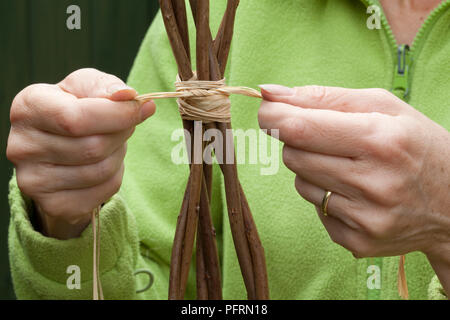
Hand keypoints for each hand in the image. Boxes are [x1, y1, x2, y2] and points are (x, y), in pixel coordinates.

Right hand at [7, 68, 155, 238]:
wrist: (58, 149)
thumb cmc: (75, 108)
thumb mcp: (85, 87)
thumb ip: (106, 85)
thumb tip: (129, 95)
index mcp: (28, 108)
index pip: (76, 118)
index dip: (117, 115)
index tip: (143, 108)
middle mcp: (22, 146)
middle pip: (94, 146)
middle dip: (121, 134)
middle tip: (126, 125)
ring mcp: (34, 180)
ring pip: (101, 170)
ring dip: (119, 154)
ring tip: (111, 143)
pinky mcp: (53, 204)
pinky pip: (104, 190)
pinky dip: (115, 176)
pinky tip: (104, 164)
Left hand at [258, 85, 449, 292]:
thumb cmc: (416, 145)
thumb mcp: (383, 107)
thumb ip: (323, 97)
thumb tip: (269, 93)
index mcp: (380, 140)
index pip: (300, 129)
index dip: (274, 117)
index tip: (268, 110)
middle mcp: (373, 183)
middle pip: (293, 155)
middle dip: (299, 141)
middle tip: (327, 139)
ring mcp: (364, 218)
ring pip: (300, 182)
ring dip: (312, 169)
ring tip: (349, 167)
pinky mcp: (356, 241)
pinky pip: (315, 209)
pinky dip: (326, 196)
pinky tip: (355, 193)